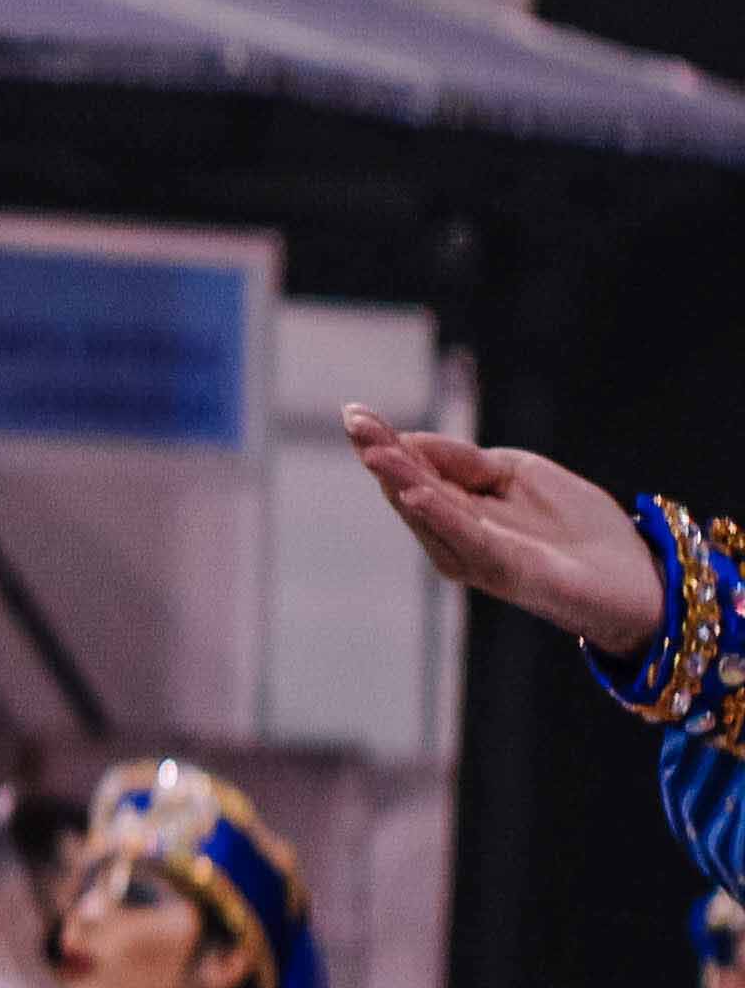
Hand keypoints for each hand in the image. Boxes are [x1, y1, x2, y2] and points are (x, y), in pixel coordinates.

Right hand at [349, 408, 665, 654]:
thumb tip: (411, 441)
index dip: (383, 441)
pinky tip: (415, 493)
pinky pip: (466, 539)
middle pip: (408, 488)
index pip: (412, 469)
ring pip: (427, 512)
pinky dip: (438, 516)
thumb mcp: (518, 473)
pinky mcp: (505, 570)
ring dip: (398, 480)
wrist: (634, 576)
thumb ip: (467, 461)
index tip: (352, 412)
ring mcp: (475, 556)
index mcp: (456, 508)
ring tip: (373, 450)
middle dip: (380, 455)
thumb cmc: (576, 526)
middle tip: (353, 422)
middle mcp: (453, 535)